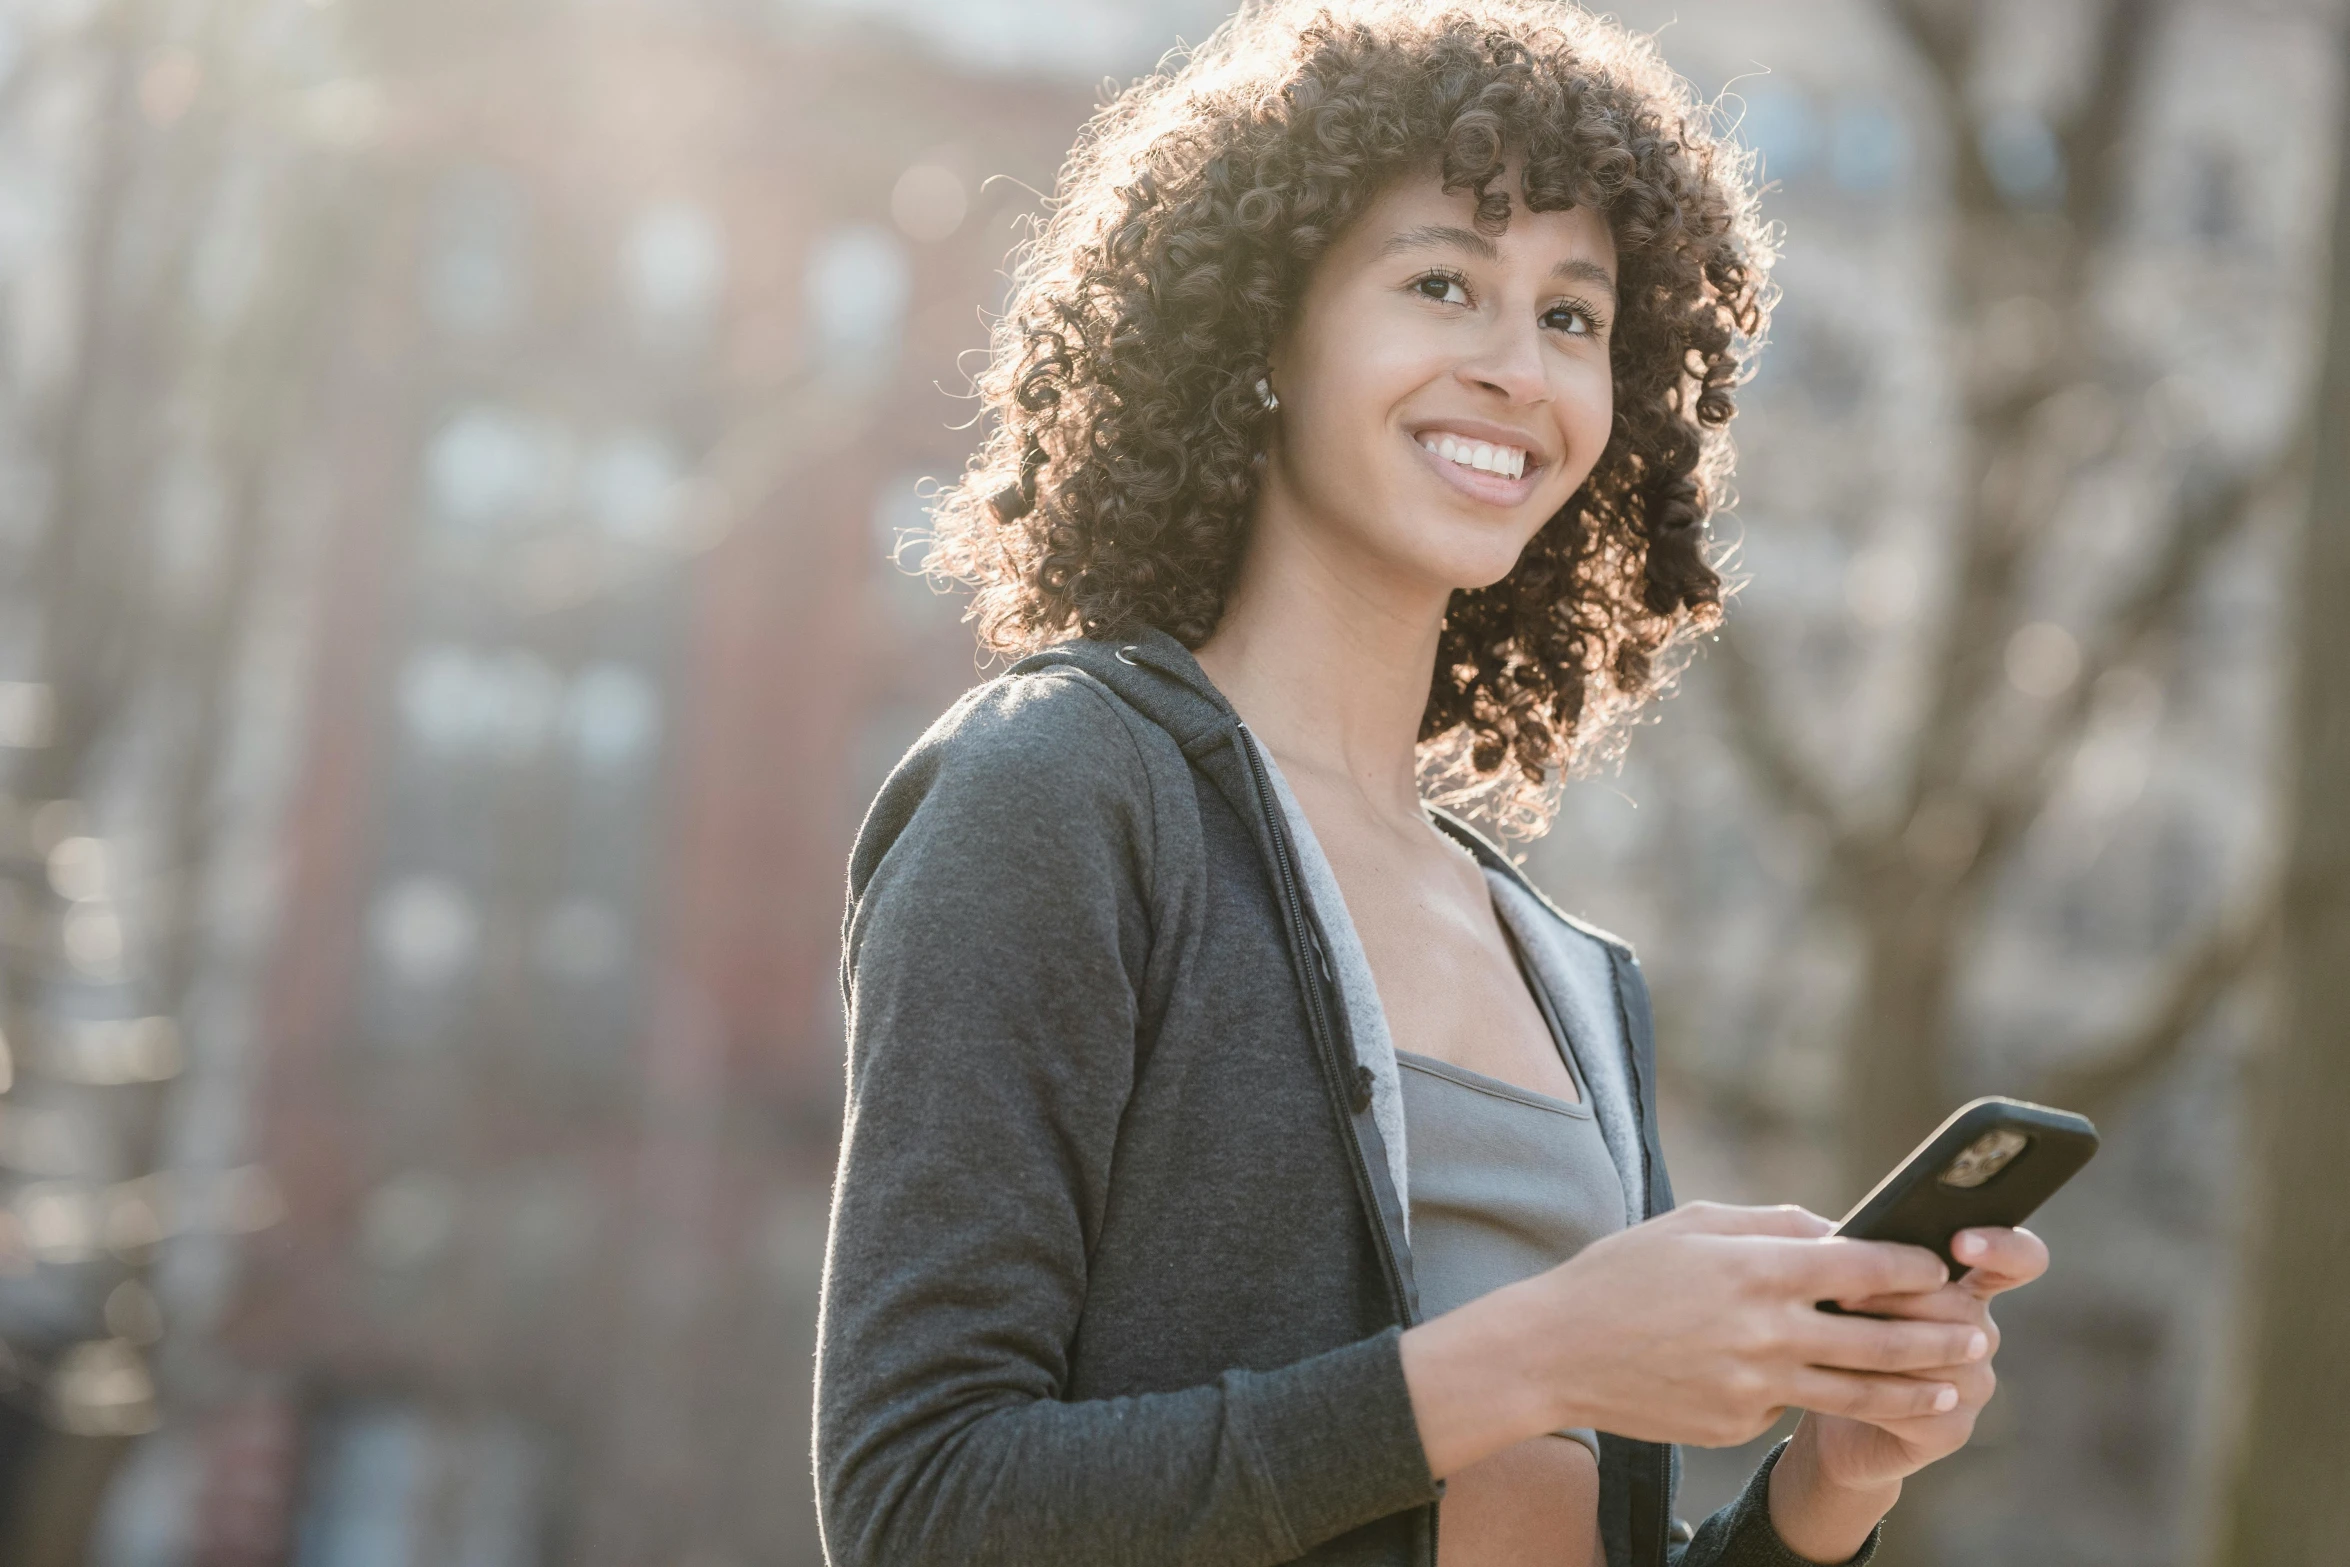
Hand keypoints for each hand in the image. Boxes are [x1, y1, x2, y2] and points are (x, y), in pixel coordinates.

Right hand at [1399, 1202, 1979, 1477]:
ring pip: (1854, 1393)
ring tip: (1948, 1392)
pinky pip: (1787, 1409)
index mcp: (1756, 1268)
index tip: (1937, 1268)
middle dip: (1937, 1339)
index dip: (1912, 1268)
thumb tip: (1834, 1228)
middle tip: (1976, 1338)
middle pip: (1879, 1340)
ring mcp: (1753, 1386)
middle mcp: (1765, 1330)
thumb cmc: (1622, 1274)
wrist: (1555, 1352)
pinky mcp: (1737, 1425)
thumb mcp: (1691, 1224)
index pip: (1863, 1267)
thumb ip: (1770, 1223)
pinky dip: (1807, 1397)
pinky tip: (1824, 1392)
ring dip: (1912, 1393)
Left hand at [1788, 1224, 2049, 1489]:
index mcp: (1965, 1286)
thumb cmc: (1836, 1331)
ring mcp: (1974, 1385)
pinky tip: (1834, 1385)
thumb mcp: (1847, 1284)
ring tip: (1828, 1335)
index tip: (1961, 1242)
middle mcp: (1981, 1334)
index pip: (2018, 1259)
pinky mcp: (1952, 1429)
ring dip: (1879, 1345)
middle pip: (1961, 1306)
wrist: (1828, 1409)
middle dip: (1897, 1297)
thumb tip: (1842, 1237)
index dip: (2002, 1246)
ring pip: (1940, 1357)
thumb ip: (1860, 1256)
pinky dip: (1872, 1392)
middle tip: (1839, 1294)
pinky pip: (1921, 1407)